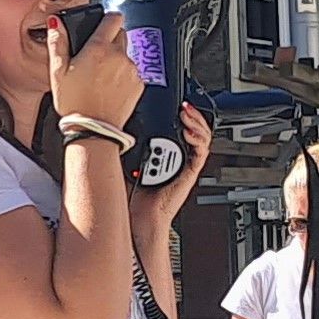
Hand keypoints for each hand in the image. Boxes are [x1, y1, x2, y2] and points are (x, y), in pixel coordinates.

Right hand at [50, 14, 147, 130]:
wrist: (94, 130)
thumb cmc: (75, 103)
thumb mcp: (58, 71)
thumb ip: (58, 42)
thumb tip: (56, 23)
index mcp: (99, 48)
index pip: (113, 18)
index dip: (107, 18)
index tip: (103, 22)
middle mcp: (119, 56)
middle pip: (121, 34)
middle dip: (110, 39)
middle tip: (95, 55)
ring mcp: (132, 71)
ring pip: (126, 54)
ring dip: (116, 59)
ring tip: (100, 76)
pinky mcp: (139, 85)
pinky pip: (133, 72)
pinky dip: (123, 75)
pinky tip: (110, 87)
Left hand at [131, 103, 212, 217]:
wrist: (143, 215)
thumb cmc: (136, 193)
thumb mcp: (130, 159)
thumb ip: (129, 143)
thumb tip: (116, 125)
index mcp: (168, 152)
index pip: (183, 128)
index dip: (184, 114)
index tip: (175, 103)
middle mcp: (180, 157)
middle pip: (197, 130)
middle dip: (193, 114)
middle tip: (184, 106)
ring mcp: (187, 164)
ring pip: (203, 139)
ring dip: (197, 124)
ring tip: (187, 115)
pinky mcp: (191, 173)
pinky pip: (200, 154)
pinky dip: (197, 141)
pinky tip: (188, 133)